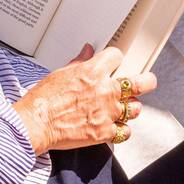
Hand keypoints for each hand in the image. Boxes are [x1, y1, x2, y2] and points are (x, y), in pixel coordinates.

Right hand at [12, 45, 155, 154]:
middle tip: (148, 82)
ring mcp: (108, 112)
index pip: (116, 56)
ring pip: (135, 109)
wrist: (35, 124)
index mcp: (93, 72)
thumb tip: (88, 51)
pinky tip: (115, 128)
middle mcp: (105, 91)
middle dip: (147, 81)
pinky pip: (125, 131)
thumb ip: (79, 63)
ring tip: (126, 109)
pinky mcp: (105, 132)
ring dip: (131, 108)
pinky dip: (121, 130)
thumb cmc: (43, 100)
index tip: (115, 62)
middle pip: (141, 83)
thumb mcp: (60, 73)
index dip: (115, 58)